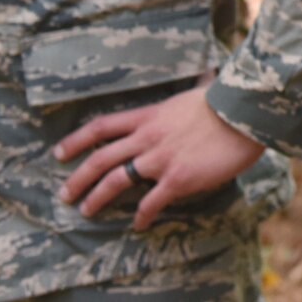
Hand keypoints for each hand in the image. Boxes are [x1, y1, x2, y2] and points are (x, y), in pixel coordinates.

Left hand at [56, 85, 265, 230]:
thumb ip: (187, 93)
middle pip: (99, 158)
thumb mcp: (195, 92)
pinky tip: (139, 225)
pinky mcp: (177, 179)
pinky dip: (142, 216)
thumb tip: (204, 76)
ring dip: (96, 198)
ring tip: (86, 211)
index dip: (76, 141)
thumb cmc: (224, 101)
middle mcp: (147, 137)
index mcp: (148, 116)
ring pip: (115, 182)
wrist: (243, 114)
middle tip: (64, 195)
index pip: (100, 126)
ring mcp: (160, 159)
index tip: (58, 153)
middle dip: (77, 179)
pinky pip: (151, 202)